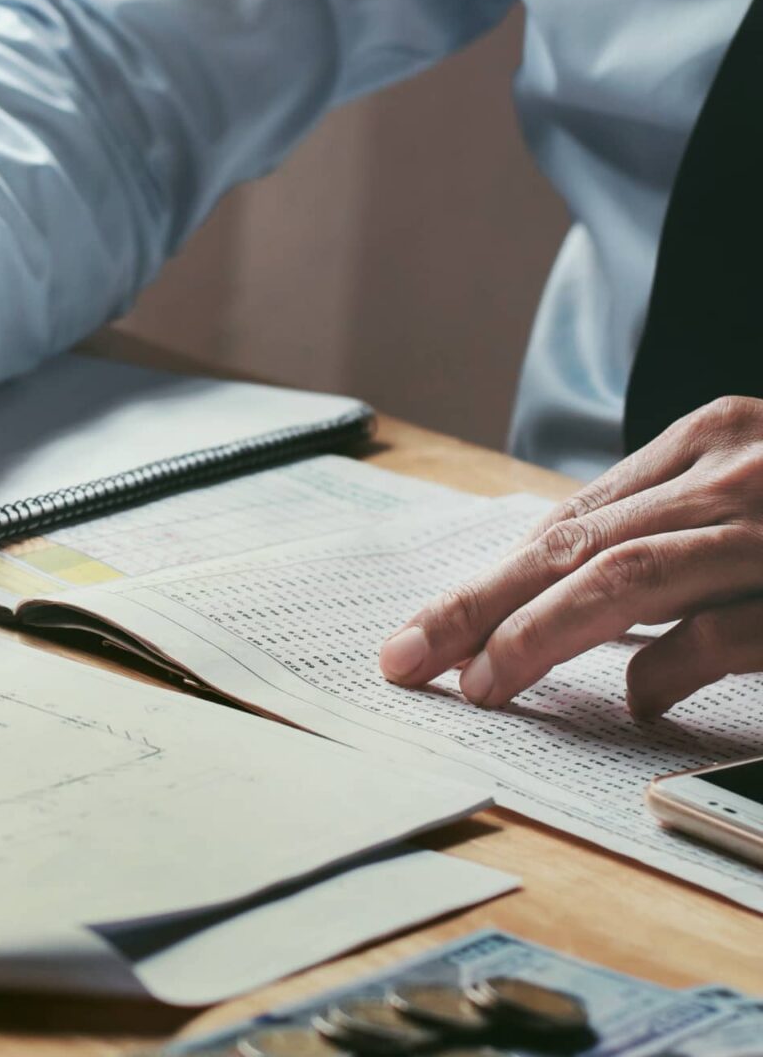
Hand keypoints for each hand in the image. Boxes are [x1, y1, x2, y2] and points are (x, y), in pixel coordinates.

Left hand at [378, 396, 762, 717]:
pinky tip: (636, 700)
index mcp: (707, 439)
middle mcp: (728, 475)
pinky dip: (664, 668)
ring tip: (482, 684)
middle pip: (572, 544)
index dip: (495, 579)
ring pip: (622, 576)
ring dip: (536, 635)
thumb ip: (670, 522)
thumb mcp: (751, 488)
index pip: (571, 516)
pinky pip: (717, 634)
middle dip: (477, 607)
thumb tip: (559, 590)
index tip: (435, 626)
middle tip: (411, 657)